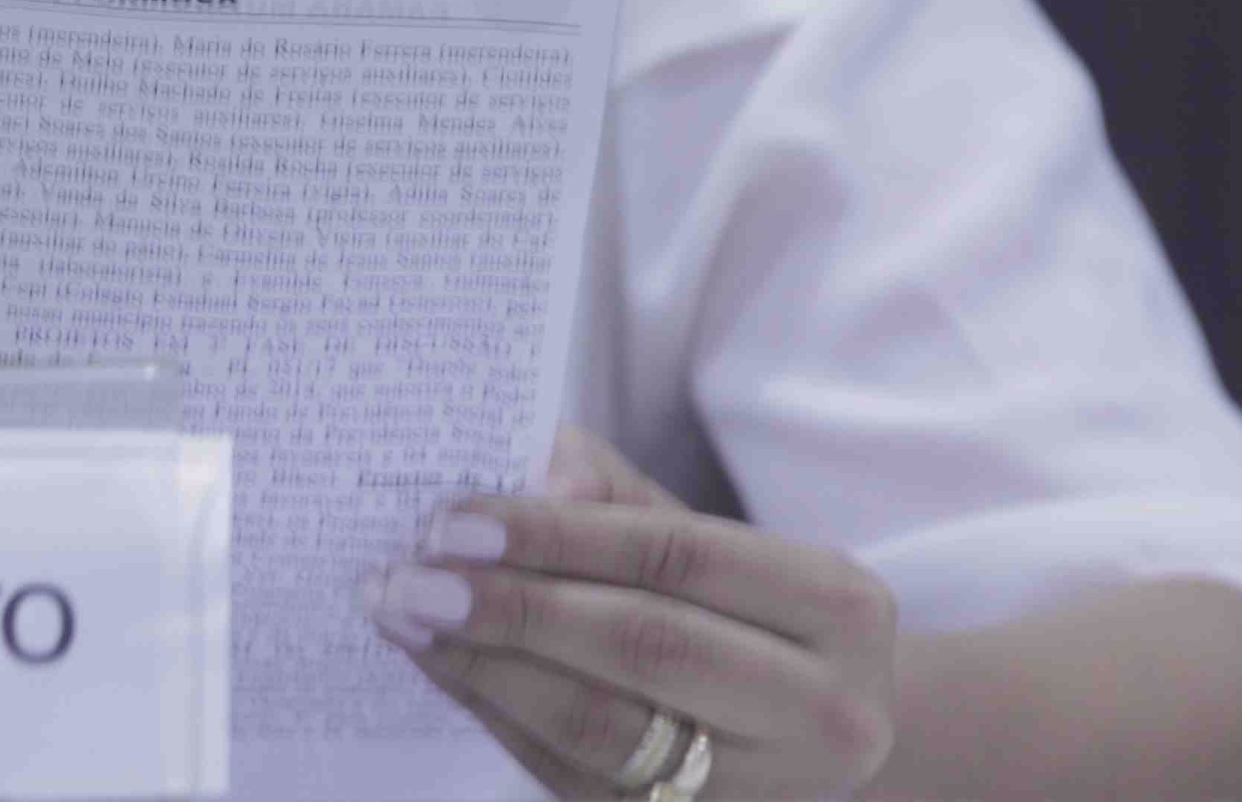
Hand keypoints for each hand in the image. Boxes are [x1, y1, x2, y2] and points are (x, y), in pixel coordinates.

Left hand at [365, 427, 898, 798]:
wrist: (830, 734)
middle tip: (410, 576)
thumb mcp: (724, 544)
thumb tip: (540, 471)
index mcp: (835, 606)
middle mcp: (823, 709)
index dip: (558, 536)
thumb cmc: (757, 618)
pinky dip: (501, 719)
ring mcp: (766, 792)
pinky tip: (448, 670)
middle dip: (513, 607)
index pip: (678, 556)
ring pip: (604, 730)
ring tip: (406, 619)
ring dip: (487, 670)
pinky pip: (578, 779)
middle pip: (645, 647)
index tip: (455, 519)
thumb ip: (624, 498)